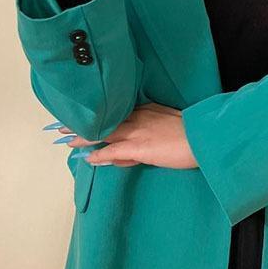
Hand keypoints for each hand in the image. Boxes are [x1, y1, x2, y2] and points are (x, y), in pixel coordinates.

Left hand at [56, 103, 198, 169]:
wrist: (203, 137)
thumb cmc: (192, 133)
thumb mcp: (169, 125)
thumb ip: (149, 134)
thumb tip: (132, 150)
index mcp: (146, 110)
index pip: (119, 114)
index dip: (101, 117)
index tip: (88, 116)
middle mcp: (138, 118)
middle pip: (105, 119)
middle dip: (84, 123)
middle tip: (64, 124)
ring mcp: (137, 132)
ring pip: (104, 133)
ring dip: (84, 137)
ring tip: (66, 139)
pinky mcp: (139, 147)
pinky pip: (113, 151)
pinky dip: (99, 154)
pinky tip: (88, 158)